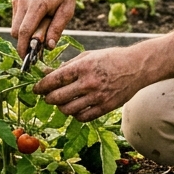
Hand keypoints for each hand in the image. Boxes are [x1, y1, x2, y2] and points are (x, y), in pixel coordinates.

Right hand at [11, 0, 76, 56]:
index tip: (27, 59)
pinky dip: (24, 25)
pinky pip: (15, 19)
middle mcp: (23, 0)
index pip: (24, 31)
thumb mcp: (67, 11)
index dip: (24, 47)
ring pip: (14, 26)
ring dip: (25, 33)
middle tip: (40, 45)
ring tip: (42, 27)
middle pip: (15, 31)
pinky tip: (37, 19)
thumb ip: (57, 28)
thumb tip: (49, 46)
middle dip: (25, 42)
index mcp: (37, 3)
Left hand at [33, 46, 150, 121]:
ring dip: (61, 107)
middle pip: (57, 98)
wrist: (136, 67)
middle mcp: (89, 83)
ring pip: (67, 110)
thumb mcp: (88, 56)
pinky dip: (75, 114)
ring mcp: (97, 97)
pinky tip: (76, 107)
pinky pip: (82, 117)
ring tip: (62, 101)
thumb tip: (46, 74)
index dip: (40, 86)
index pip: (54, 80)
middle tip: (47, 96)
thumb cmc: (111, 58)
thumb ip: (66, 66)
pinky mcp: (105, 107)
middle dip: (48, 98)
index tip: (36, 88)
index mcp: (83, 67)